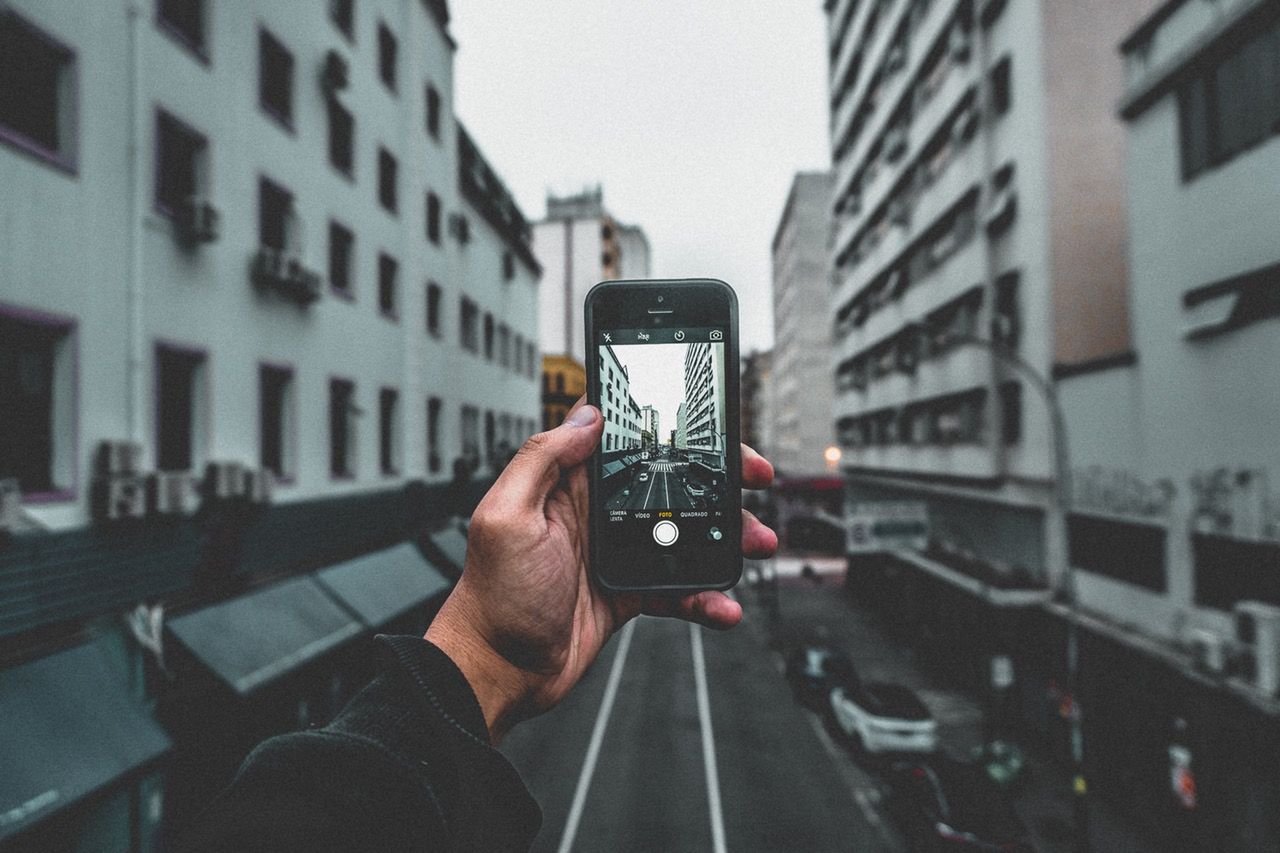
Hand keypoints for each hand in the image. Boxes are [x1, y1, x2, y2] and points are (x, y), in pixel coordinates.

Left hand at [425, 398, 776, 739]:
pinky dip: (706, 595)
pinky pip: (679, 586)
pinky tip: (723, 604)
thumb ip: (542, 460)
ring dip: (727, 535)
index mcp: (568, 483)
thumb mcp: (506, 516)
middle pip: (670, 479)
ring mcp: (617, 551)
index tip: (710, 426)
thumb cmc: (492, 597)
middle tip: (754, 479)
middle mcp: (597, 511)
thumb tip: (586, 416)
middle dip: (718, 477)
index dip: (669, 424)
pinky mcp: (630, 591)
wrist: (498, 670)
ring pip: (685, 531)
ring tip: (758, 542)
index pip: (624, 436)